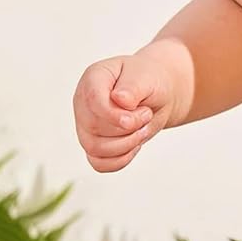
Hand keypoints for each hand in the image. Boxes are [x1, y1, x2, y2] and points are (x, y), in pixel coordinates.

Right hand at [72, 54, 175, 171]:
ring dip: (126, 144)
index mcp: (94, 77)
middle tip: (147, 115)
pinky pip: (99, 163)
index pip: (92, 99)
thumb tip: (119, 99)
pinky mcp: (92, 145)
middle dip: (128, 127)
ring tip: (143, 128)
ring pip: (95, 148)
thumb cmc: (150, 80)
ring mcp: (84, 126)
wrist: (158, 93)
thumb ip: (133, 87)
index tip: (139, 114)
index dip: (114, 114)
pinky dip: (121, 159)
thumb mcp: (148, 77)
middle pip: (94, 126)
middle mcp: (83, 102)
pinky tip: (135, 145)